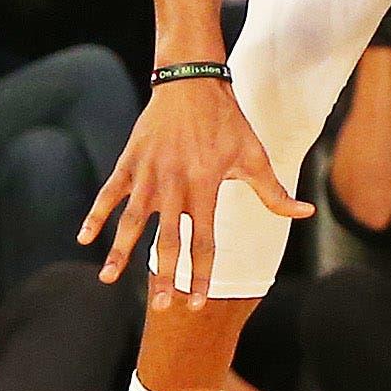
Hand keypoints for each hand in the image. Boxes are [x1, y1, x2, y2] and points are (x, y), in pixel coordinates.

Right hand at [81, 78, 310, 307]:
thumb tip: (305, 214)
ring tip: (108, 280)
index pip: (204, 241)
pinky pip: (108, 193)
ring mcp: (148, 174)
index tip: (198, 303)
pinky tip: (85, 238)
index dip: (201, 274)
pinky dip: (96, 214)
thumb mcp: (254, 157)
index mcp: (205, 187)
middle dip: (163, 276)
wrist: (192, 83)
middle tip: (160, 307)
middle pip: (167, 240)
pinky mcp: (130, 162)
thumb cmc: (228, 123)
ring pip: (131, 220)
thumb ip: (274, 192)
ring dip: (119, 251)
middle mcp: (174, 185)